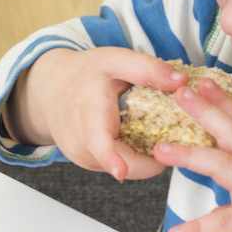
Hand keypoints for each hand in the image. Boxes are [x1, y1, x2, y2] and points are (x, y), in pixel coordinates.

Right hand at [11, 47, 190, 180]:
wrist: (51, 90)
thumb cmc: (85, 73)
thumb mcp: (114, 60)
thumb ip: (147, 69)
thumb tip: (181, 82)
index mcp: (89, 111)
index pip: (98, 141)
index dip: (111, 159)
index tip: (120, 172)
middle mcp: (82, 141)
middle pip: (125, 163)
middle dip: (154, 155)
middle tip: (173, 134)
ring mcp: (84, 156)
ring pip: (127, 167)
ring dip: (146, 155)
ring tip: (153, 130)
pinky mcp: (89, 164)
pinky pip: (121, 166)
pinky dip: (134, 155)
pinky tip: (135, 135)